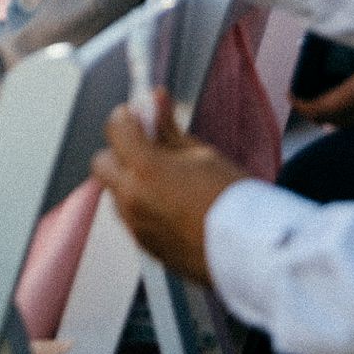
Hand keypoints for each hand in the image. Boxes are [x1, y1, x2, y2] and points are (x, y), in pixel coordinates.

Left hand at [91, 93, 247, 283]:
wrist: (251, 252)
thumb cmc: (233, 201)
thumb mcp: (203, 154)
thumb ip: (169, 129)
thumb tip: (156, 101)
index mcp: (146, 169)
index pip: (115, 130)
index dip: (126, 118)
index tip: (138, 116)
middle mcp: (132, 198)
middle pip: (102, 164)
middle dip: (119, 151)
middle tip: (148, 148)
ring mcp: (135, 226)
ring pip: (115, 193)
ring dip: (129, 181)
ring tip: (167, 181)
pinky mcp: (144, 247)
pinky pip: (131, 218)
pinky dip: (141, 207)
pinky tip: (172, 205)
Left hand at [293, 65, 353, 128]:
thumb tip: (342, 33)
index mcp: (351, 97)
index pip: (313, 108)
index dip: (297, 102)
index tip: (289, 92)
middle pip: (321, 119)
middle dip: (307, 109)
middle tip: (300, 95)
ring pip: (336, 124)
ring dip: (323, 114)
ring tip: (317, 99)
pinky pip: (350, 124)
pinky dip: (339, 117)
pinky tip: (342, 106)